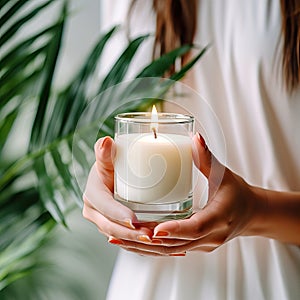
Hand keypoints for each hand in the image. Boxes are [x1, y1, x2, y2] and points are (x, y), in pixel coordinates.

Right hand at [82, 137, 156, 251]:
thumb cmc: (110, 164)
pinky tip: (154, 244)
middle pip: (112, 228)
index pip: (106, 208)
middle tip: (151, 236)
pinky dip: (137, 242)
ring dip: (135, 242)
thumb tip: (105, 141)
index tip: (135, 221)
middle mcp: (93, 211)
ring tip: (156, 241)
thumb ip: (104, 152)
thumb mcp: (107, 159)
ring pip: (118, 236)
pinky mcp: (111, 226)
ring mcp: (102, 220)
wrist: (109, 174)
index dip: (119, 215)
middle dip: (131, 234)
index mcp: (93, 195)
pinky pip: (123, 238)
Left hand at [83, 134, 262, 255]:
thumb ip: (206, 157)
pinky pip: (172, 250)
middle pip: (178, 243)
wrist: (251, 213)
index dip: (175, 229)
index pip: (197, 227)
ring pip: (172, 251)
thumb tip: (194, 136)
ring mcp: (205, 244)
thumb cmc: (236, 191)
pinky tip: (132, 242)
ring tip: (118, 238)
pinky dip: (152, 247)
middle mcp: (213, 236)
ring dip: (145, 247)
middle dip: (150, 240)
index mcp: (221, 216)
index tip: (154, 229)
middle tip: (123, 231)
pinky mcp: (197, 246)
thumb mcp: (223, 174)